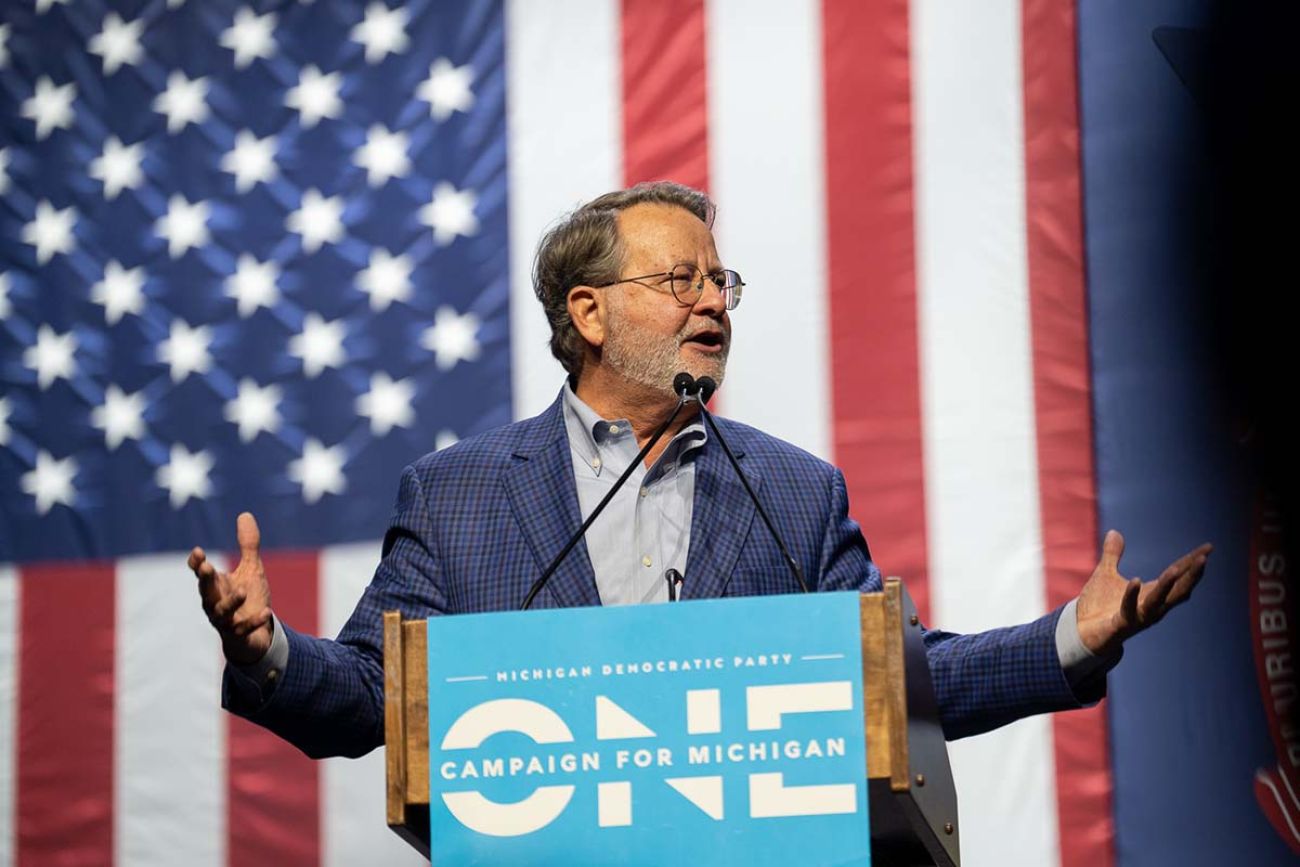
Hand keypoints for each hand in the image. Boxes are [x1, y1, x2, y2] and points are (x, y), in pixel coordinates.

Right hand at [187, 511, 272, 665]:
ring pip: (221, 613)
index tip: (198, 552)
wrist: (256, 634)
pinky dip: (253, 621)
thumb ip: (248, 544)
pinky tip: (266, 612)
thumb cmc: (249, 599)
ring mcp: (226, 621)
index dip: (197, 564)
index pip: (201, 573)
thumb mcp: (251, 568)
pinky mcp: (240, 634)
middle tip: (205, 567)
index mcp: (216, 586)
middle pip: (206, 591)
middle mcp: (216, 603)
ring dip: (230, 603)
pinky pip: (244, 629)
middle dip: (205, 580)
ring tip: (242, 591)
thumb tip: (245, 514)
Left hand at [1076, 529, 1211, 655]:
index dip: (1192, 562)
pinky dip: (1132, 595)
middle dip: (1191, 576)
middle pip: (1178, 591)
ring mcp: (1139, 617)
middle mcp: (1151, 607)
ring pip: (1159, 601)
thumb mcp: (1105, 574)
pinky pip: (1129, 610)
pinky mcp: (1121, 624)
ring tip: (1175, 568)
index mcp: (1151, 594)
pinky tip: (1136, 580)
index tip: (1209, 547)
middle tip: (1203, 559)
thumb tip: (1114, 532)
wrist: (1080, 633)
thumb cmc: (1097, 606)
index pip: (1178, 576)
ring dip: (1167, 585)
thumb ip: (1112, 555)